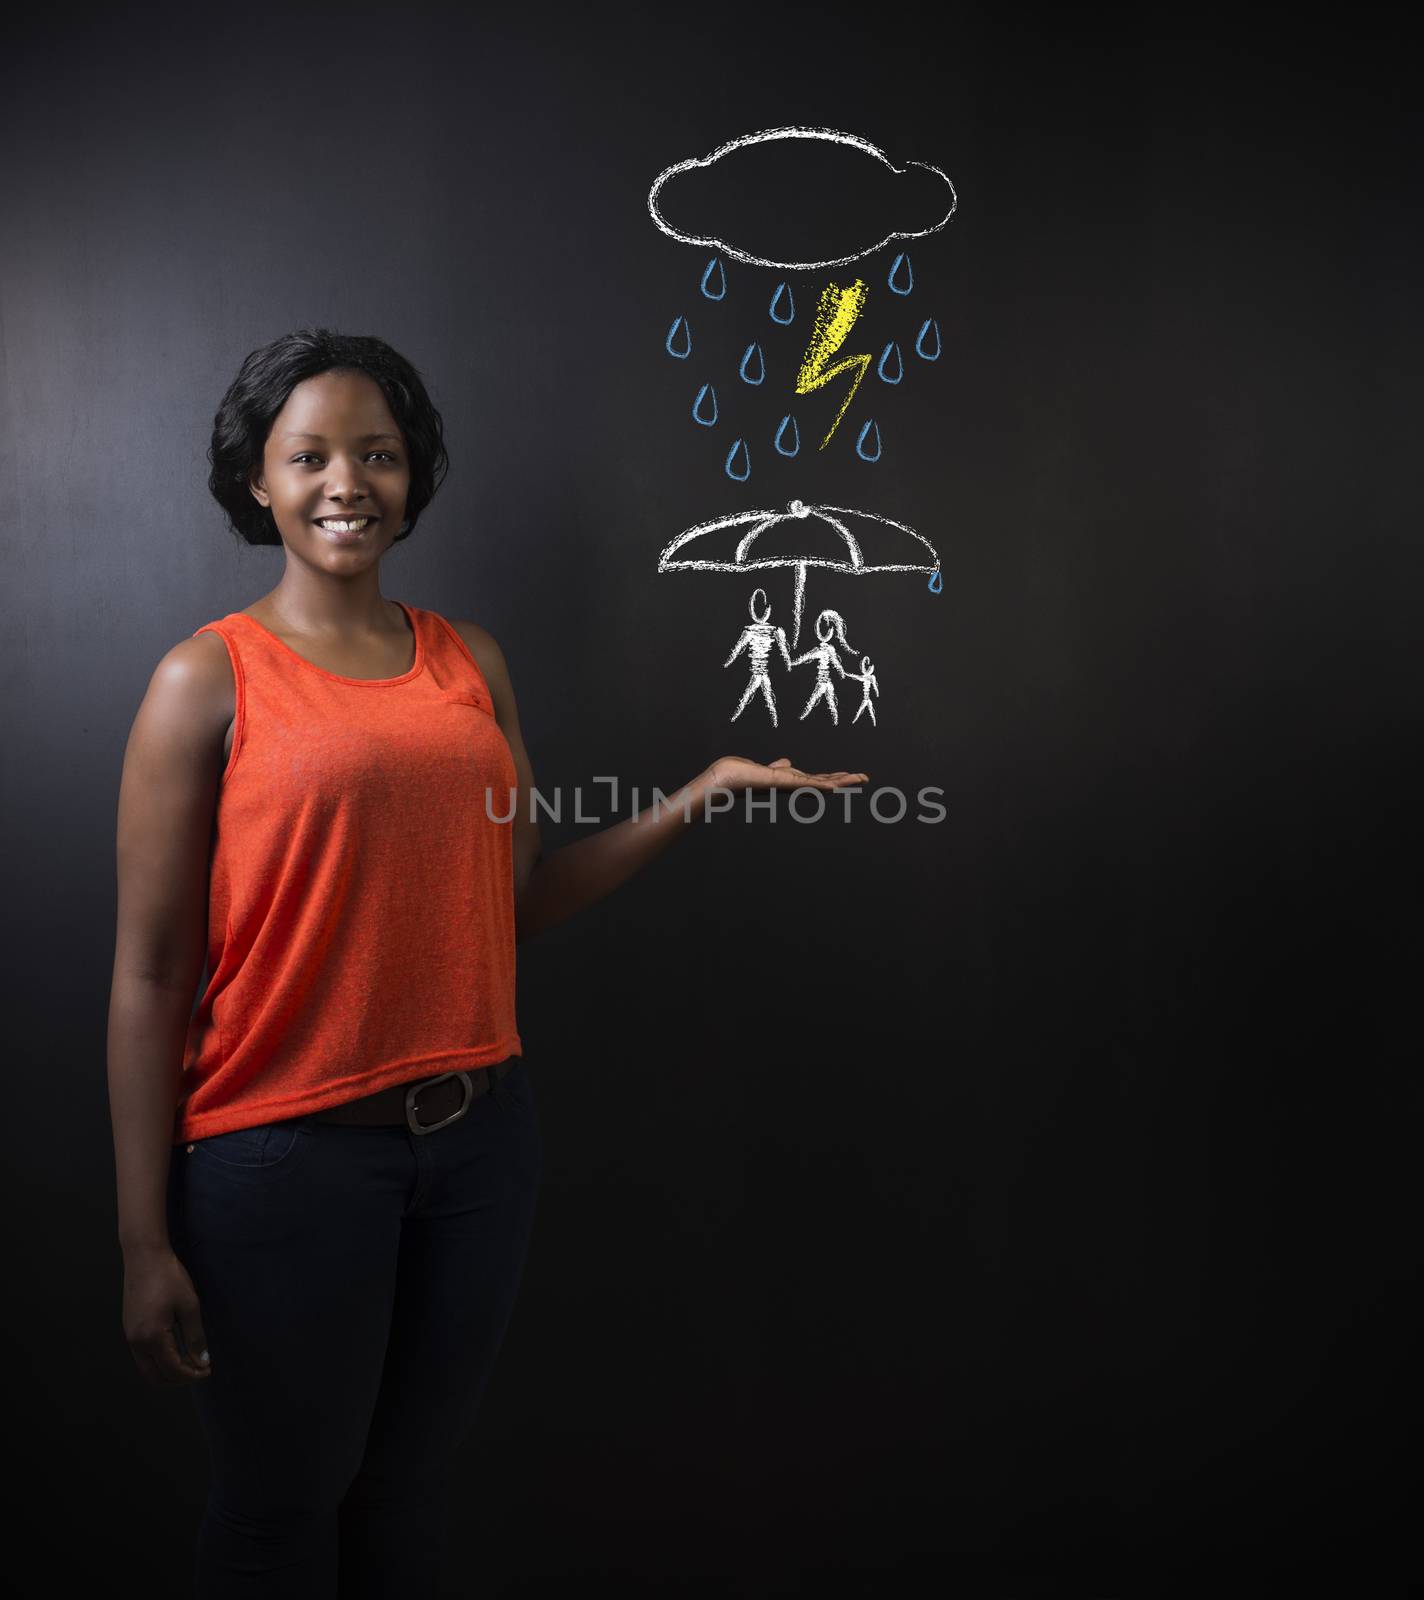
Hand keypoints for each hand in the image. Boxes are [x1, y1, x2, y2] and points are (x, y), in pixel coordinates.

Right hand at [122, 1244, 211, 1386]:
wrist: (145, 1257)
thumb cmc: (170, 1278)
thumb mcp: (189, 1306)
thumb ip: (195, 1337)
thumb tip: (202, 1361)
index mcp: (152, 1337)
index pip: (173, 1369)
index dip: (192, 1375)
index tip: (208, 1370)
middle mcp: (136, 1342)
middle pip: (155, 1377)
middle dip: (178, 1379)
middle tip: (199, 1371)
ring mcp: (129, 1336)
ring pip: (146, 1368)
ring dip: (166, 1372)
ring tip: (189, 1363)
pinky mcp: (129, 1328)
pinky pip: (142, 1356)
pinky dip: (157, 1361)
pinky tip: (174, 1351)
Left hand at [707, 755, 868, 794]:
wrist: (726, 780)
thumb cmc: (743, 775)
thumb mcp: (768, 769)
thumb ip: (779, 767)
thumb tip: (787, 763)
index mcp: (792, 781)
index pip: (819, 779)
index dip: (836, 777)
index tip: (852, 776)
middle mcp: (792, 785)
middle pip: (824, 782)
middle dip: (845, 780)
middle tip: (865, 778)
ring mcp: (788, 785)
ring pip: (819, 783)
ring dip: (840, 781)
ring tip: (858, 778)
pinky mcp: (780, 782)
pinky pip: (804, 784)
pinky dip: (820, 785)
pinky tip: (833, 786)